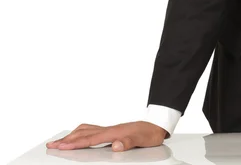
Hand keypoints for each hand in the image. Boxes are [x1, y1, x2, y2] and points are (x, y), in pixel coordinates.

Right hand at [46, 121, 167, 151]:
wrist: (158, 124)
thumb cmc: (150, 133)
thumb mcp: (143, 140)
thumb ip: (129, 142)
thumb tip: (116, 145)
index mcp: (114, 133)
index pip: (90, 139)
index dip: (75, 143)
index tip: (61, 146)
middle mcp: (110, 129)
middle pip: (84, 134)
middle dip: (66, 139)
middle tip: (52, 144)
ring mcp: (110, 129)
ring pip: (87, 130)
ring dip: (72, 135)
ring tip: (60, 140)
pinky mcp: (112, 131)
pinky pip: (93, 130)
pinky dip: (81, 133)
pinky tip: (79, 136)